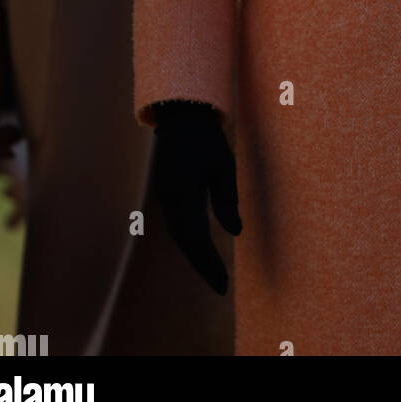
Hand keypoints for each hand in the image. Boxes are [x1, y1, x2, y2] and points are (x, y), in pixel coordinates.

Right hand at [152, 99, 240, 293]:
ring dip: (194, 255)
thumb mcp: (223, 165)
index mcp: (183, 193)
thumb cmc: (206, 138)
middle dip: (202, 265)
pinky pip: (176, 224)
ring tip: (212, 272)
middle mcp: (169, 199)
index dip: (209, 264)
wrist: (180, 116)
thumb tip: (235, 232)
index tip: (223, 284)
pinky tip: (199, 248)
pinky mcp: (166, 193)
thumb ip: (227, 199)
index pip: (196, 238)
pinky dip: (188, 241)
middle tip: (220, 285)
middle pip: (185, 242)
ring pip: (179, 235)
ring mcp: (165, 196)